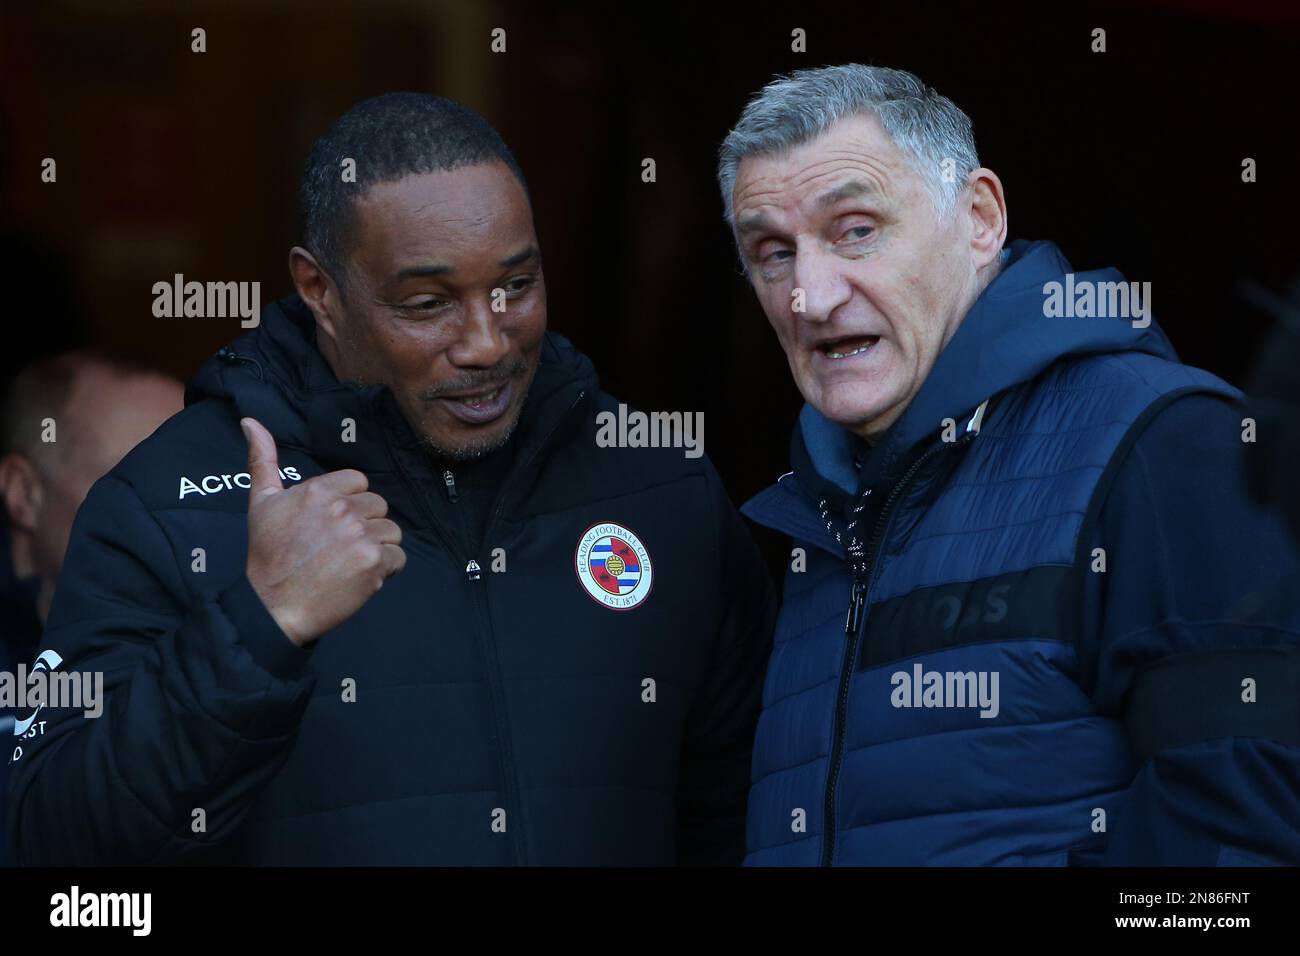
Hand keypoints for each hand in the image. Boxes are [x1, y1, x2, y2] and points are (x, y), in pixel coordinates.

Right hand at [240, 417, 405, 645]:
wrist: (273, 606)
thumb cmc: (267, 556)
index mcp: (319, 490)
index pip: (359, 483)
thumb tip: (250, 421)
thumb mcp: (261, 502)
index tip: (332, 524)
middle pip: (378, 506)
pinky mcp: (374, 563)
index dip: (350, 503)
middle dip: (364, 525)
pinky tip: (360, 576)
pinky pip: (398, 557)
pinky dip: (386, 569)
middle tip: (338, 547)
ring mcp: (360, 536)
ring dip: (377, 547)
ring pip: (391, 531)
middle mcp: (342, 509)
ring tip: (349, 562)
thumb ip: (263, 460)